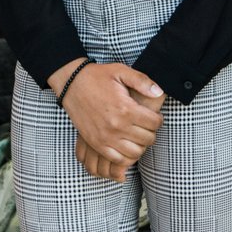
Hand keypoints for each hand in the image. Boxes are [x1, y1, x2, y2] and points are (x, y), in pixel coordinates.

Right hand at [47, 60, 163, 166]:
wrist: (72, 83)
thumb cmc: (98, 76)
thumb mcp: (121, 71)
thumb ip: (142, 81)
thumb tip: (159, 92)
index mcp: (126, 108)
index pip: (154, 123)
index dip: (158, 119)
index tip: (154, 116)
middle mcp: (117, 126)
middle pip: (147, 139)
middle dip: (151, 132)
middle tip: (147, 125)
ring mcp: (105, 138)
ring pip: (135, 153)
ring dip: (140, 144)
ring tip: (137, 134)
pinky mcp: (96, 144)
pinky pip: (117, 159)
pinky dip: (125, 155)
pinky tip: (125, 143)